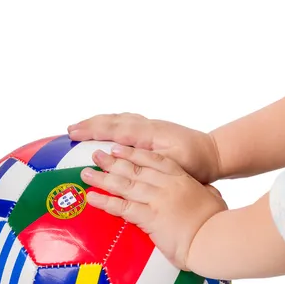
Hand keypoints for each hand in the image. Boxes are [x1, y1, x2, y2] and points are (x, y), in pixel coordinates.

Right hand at [69, 113, 220, 183]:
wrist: (214, 154)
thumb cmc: (195, 164)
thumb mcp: (172, 165)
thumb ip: (147, 161)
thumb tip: (120, 157)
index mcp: (149, 134)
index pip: (114, 128)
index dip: (92, 130)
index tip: (73, 133)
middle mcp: (148, 126)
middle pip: (113, 120)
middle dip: (90, 124)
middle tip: (70, 130)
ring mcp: (151, 126)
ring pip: (120, 118)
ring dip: (99, 122)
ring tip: (82, 128)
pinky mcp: (153, 130)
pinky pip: (127, 122)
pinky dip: (112, 123)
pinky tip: (107, 128)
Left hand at [80, 145, 227, 270]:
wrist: (216, 239)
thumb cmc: (218, 224)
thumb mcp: (213, 200)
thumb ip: (205, 192)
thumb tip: (207, 191)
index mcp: (182, 179)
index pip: (154, 161)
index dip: (135, 154)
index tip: (120, 148)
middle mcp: (167, 186)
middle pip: (135, 169)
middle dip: (113, 161)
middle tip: (96, 154)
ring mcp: (157, 200)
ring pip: (125, 184)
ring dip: (103, 178)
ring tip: (86, 173)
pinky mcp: (150, 217)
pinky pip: (122, 207)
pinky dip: (105, 201)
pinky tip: (91, 197)